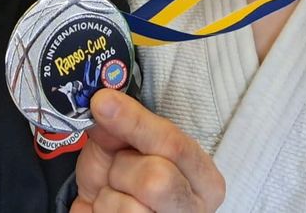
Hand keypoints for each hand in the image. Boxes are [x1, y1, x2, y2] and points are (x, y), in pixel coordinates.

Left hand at [72, 89, 224, 211]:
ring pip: (133, 209)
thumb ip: (121, 125)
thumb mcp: (123, 146)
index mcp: (203, 177)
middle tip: (117, 170)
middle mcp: (194, 208)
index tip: (103, 103)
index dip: (135, 121)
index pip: (174, 144)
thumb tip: (105, 103)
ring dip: (111, 195)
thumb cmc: (122, 177)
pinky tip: (111, 209)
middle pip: (157, 180)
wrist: (103, 209)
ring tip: (115, 192)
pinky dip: (102, 210)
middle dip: (124, 168)